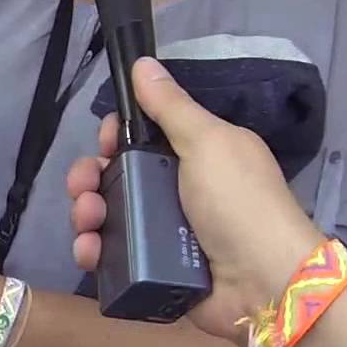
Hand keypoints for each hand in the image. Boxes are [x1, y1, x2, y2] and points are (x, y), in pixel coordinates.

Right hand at [66, 57, 323, 342]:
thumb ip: (171, 106)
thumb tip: (144, 62)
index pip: (143, 138)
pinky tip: (88, 249)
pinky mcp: (154, 270)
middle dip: (90, 176)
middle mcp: (179, 192)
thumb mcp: (208, 142)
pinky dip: (94, 251)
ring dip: (86, 212)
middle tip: (83, 186)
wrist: (264, 283)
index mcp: (197, 155)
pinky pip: (113, 255)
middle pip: (117, 176)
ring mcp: (165, 234)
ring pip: (108, 215)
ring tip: (86, 219)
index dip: (117, 136)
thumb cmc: (239, 202)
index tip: (106, 140)